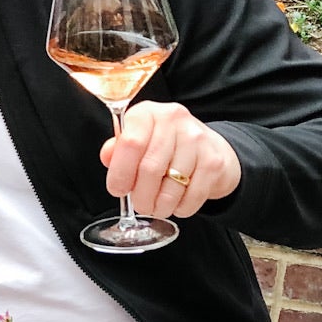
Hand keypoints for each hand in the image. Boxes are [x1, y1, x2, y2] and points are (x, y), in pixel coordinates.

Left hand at [98, 102, 241, 219]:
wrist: (211, 147)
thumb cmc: (166, 146)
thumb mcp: (138, 139)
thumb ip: (119, 148)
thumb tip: (108, 157)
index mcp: (148, 113)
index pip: (131, 143)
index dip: (120, 173)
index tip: (117, 190)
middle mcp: (173, 120)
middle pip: (150, 168)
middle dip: (141, 196)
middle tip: (140, 205)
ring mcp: (197, 139)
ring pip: (171, 186)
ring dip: (160, 206)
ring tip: (157, 207)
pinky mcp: (214, 161)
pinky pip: (193, 196)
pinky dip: (181, 208)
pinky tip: (177, 204)